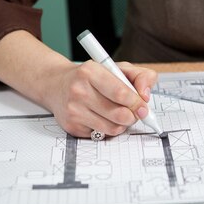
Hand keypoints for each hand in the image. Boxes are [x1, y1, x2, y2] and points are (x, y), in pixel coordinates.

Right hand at [41, 60, 157, 137]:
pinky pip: (101, 135)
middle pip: (119, 114)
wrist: (57, 84)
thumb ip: (140, 76)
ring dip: (122, 124)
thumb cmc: (91, 77)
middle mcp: (79, 91)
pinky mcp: (72, 126)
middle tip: (133, 112)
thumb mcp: (116, 68)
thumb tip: (146, 96)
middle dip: (132, 116)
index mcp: (90, 72)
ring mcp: (74, 110)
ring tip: (118, 113)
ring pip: (112, 128)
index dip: (137, 102)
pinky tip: (101, 117)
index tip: (143, 106)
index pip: (121, 93)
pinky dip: (107, 129)